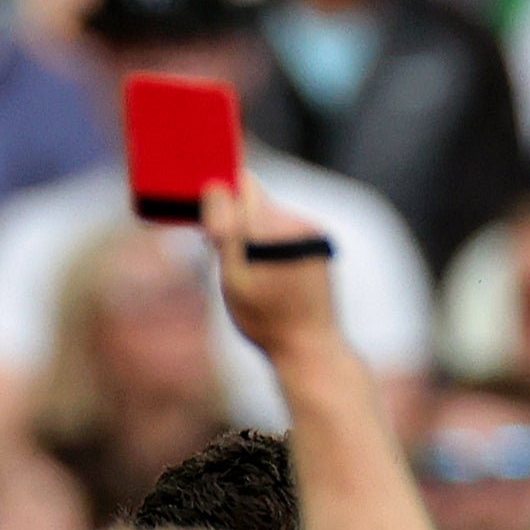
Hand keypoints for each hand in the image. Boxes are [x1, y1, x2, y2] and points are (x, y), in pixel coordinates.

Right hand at [200, 178, 338, 361]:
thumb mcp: (233, 278)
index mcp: (269, 227)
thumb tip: (215, 187)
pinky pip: (286, 230)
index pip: (243, 184)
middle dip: (237, 219)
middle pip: (255, 200)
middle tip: (223, 254)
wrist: (310, 345)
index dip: (222, 196)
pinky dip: (274, 244)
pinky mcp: (319, 241)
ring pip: (270, 216)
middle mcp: (294, 221)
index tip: (210, 221)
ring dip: (255, 233)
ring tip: (251, 270)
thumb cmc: (265, 318)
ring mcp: (310, 230)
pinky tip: (271, 272)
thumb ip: (225, 229)